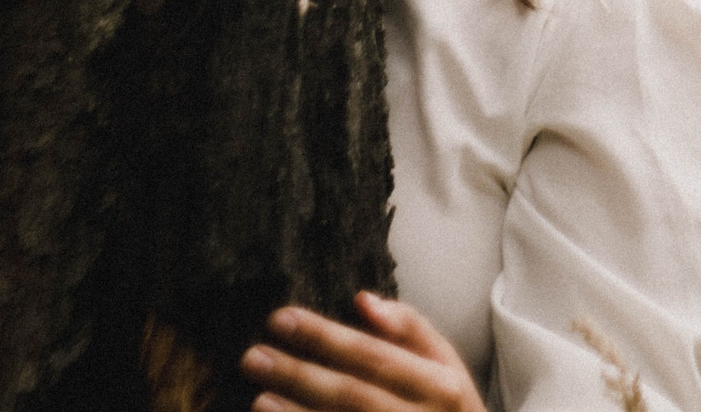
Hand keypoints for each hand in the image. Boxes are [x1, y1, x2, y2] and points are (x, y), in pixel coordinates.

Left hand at [242, 293, 486, 411]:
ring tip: (258, 399)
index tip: (280, 318)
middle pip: (352, 395)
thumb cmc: (447, 408)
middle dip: (300, 375)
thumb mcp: (447, 365)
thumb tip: (362, 300)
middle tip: (253, 357)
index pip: (374, 355)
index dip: (325, 336)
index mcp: (442, 386)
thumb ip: (411, 329)